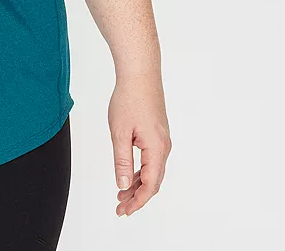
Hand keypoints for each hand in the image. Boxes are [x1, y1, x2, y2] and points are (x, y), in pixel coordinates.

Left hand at [108, 70, 171, 216]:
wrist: (140, 74)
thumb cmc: (129, 99)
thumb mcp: (119, 133)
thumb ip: (122, 161)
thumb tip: (123, 185)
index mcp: (157, 149)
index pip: (149, 185)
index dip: (137, 201)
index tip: (123, 211)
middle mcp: (164, 147)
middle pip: (153, 181)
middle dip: (137, 196)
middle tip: (120, 207)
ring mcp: (162, 139)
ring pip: (153, 170)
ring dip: (138, 183)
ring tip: (121, 194)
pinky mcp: (158, 133)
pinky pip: (152, 159)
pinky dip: (141, 170)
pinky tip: (129, 173)